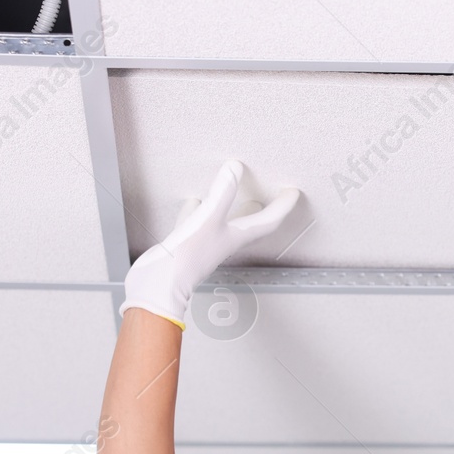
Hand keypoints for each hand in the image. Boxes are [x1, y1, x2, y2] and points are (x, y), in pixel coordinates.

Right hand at [120, 160, 300, 325]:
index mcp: (236, 237)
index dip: (283, 207)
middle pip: (252, 225)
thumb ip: (223, 193)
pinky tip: (194, 201)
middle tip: (276, 198)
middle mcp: (225, 241)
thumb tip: (236, 168)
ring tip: (242, 196)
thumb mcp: (208, 219)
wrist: (160, 285)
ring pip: (227, 223)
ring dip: (236, 209)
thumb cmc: (187, 260)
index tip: (293, 192)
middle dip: (266, 211)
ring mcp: (208, 243)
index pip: (268, 221)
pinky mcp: (189, 243)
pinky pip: (199, 221)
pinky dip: (199, 209)